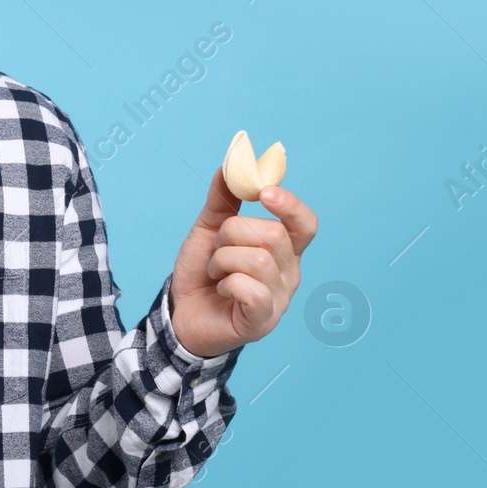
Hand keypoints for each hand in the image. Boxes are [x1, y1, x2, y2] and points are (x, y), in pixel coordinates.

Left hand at [168, 168, 318, 357]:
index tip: (264, 192)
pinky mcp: (263, 321)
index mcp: (283, 249)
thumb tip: (228, 166)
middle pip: (273, 234)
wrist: (181, 312)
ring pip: (258, 260)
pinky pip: (252, 290)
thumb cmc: (202, 272)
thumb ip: (222, 201)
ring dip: (223, 260)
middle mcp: (289, 273)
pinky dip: (228, 284)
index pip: (306, 224)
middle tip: (216, 248)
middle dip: (232, 234)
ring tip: (216, 272)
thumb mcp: (208, 230)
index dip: (290, 205)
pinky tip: (222, 290)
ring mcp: (279, 299)